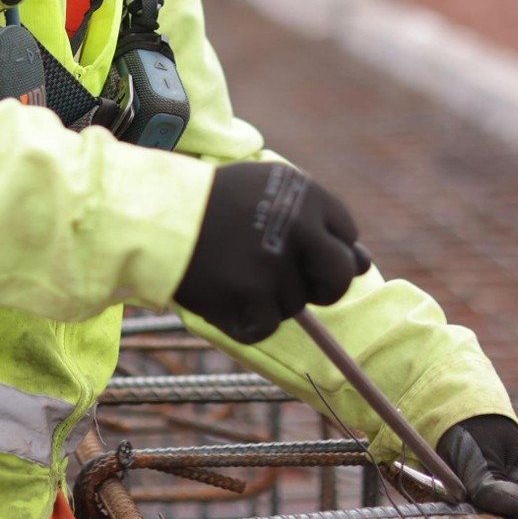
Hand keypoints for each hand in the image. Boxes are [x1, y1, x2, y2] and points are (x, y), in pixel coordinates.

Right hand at [174, 162, 367, 343]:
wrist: (153, 216)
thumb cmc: (215, 203)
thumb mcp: (270, 192)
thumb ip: (319, 224)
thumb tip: (364, 265)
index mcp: (306, 194)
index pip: (346, 235)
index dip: (321, 247)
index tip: (293, 247)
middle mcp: (297, 226)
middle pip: (340, 277)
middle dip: (322, 285)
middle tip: (287, 279)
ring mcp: (274, 265)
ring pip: (296, 305)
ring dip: (270, 298)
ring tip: (233, 270)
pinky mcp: (249, 298)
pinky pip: (267, 326)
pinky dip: (246, 319)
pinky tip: (222, 293)